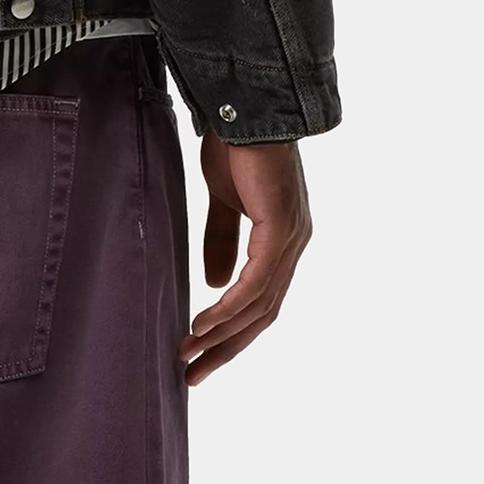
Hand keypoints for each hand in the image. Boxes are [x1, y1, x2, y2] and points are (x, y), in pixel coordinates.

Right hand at [179, 133, 311, 385]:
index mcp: (281, 240)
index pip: (261, 300)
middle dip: (227, 348)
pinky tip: (203, 324)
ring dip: (222, 335)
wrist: (243, 108)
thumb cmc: (235, 148)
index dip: (232, 332)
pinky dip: (228, 308)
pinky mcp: (280, 229)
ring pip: (259, 305)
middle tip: (192, 375)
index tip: (200, 356)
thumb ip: (221, 241)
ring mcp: (291, 238)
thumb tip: (212, 283)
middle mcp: (294, 245)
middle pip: (263, 314)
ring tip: (189, 355)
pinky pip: (255, 283)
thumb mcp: (223, 202)